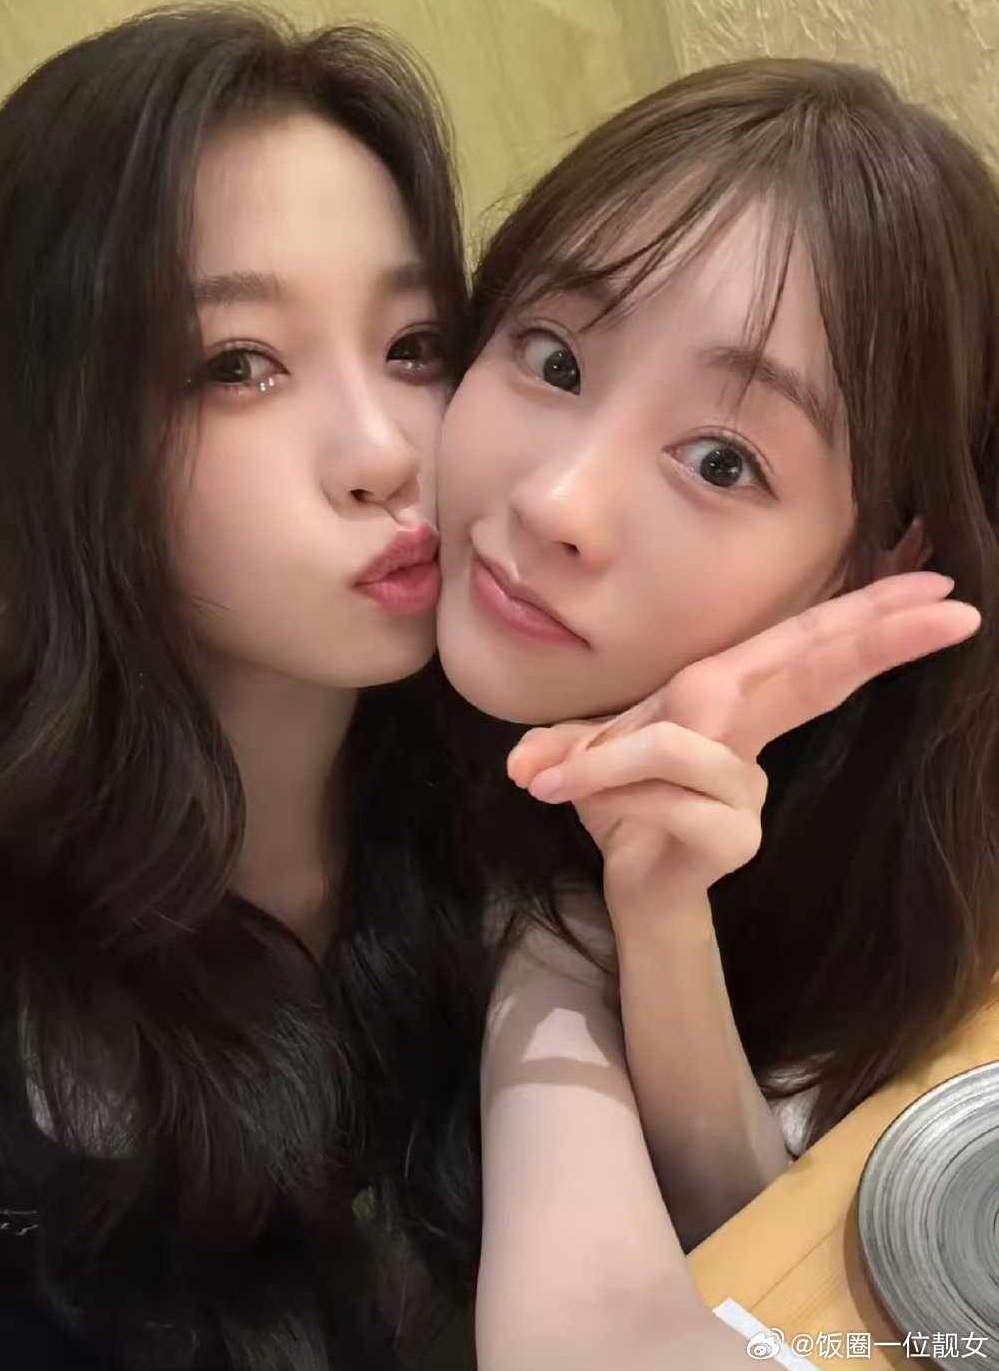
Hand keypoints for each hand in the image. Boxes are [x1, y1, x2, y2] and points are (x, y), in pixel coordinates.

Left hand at [507, 572, 980, 923]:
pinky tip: (582, 807)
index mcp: (728, 698)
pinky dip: (610, 794)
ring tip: (553, 777)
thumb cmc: (624, 809)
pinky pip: (667, 795)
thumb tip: (522, 762)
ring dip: (610, 756)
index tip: (935, 584)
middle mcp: (747, 737)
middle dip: (875, 633)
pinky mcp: (737, 836)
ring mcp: (750, 789)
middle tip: (951, 606)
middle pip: (812, 670)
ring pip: (687, 741)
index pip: (802, 644)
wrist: (630, 889)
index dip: (864, 611)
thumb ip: (568, 743)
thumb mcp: (587, 758)